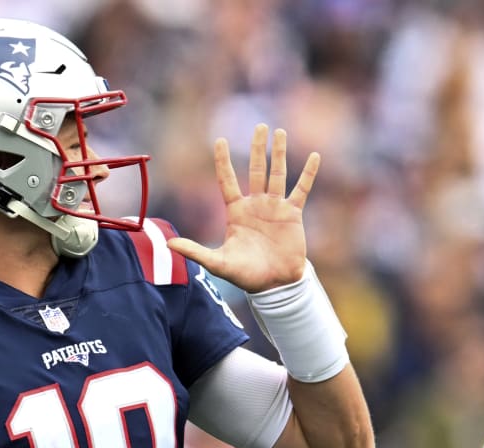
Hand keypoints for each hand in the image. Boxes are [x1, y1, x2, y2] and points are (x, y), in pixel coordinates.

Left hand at [166, 124, 318, 292]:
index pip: (228, 180)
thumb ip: (195, 251)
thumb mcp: (217, 262)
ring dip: (279, 153)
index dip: (223, 161)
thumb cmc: (245, 275)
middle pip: (256, 169)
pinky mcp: (293, 215)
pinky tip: (315, 156)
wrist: (274, 285)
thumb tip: (168, 244)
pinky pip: (301, 189)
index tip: (219, 140)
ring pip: (278, 174)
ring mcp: (275, 207)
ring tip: (279, 132)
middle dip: (257, 148)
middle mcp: (256, 204)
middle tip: (260, 126)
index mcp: (236, 211)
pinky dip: (308, 174)